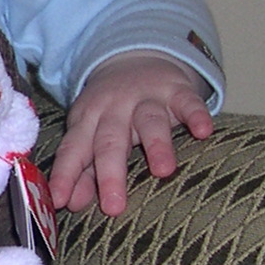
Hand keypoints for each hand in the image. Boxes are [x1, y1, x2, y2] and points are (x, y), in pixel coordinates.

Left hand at [49, 52, 213, 214]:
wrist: (133, 57)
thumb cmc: (109, 112)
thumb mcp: (89, 135)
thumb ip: (81, 172)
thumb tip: (70, 204)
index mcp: (87, 122)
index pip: (73, 149)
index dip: (66, 175)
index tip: (60, 202)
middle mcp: (115, 109)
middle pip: (110, 141)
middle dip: (110, 173)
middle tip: (113, 207)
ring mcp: (146, 99)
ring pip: (150, 121)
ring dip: (156, 144)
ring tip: (162, 171)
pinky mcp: (177, 91)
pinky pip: (188, 102)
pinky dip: (196, 115)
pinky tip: (203, 131)